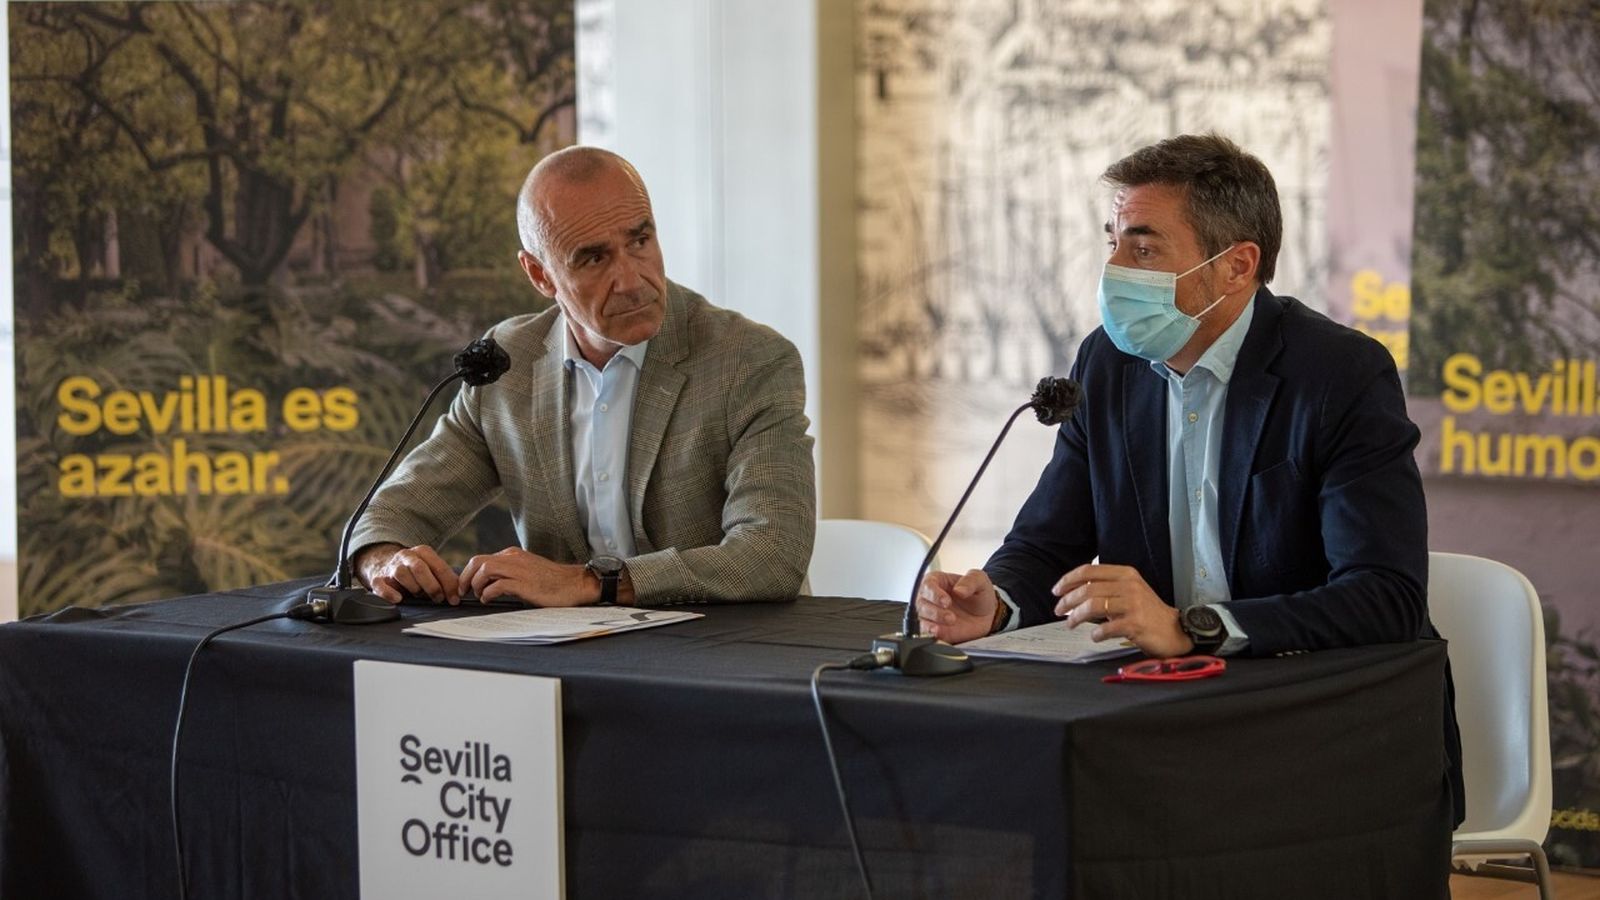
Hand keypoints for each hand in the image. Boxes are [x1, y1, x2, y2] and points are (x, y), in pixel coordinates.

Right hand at [356, 543, 459, 604]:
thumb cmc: (415, 572)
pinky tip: (398, 599)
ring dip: (413, 587)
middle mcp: (407, 556)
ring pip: (401, 574)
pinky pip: (380, 585)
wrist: (385, 565)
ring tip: (419, 595)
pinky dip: (389, 593)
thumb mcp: (432, 570)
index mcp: (423, 552)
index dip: (449, 584)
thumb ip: (446, 578)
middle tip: (438, 599)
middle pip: (420, 568)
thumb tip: (460, 592)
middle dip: (432, 586)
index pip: (439, 567)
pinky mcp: (378, 579)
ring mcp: (391, 567)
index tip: (454, 599)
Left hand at [459, 547, 593, 606]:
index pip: (481, 559)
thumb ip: (509, 573)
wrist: (574, 584)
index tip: (465, 587)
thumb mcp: (526, 571)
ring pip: (484, 570)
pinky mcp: (523, 583)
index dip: (468, 574)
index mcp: (512, 554)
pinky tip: (489, 599)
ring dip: (476, 585)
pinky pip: (497, 585)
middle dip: (465, 578)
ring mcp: (518, 569)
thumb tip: (490, 584)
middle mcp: (513, 558)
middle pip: (477, 562)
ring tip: (480, 596)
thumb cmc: (552, 582)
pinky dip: (488, 593)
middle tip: (463, 592)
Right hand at [915, 568, 999, 643]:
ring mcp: (930, 615)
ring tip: (949, 623)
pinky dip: (931, 633)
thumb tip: (959, 590)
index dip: (935, 594)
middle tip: (951, 617)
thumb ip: (970, 581)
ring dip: (932, 623)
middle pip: (921, 603)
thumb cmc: (978, 594)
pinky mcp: (933, 630)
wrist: (985, 615)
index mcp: (937, 581)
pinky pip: (926, 632)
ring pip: (921, 619)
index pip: (928, 585)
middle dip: (935, 611)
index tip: (946, 601)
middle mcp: (929, 597)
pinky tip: (939, 632)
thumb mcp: (979, 580)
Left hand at [1052, 564, 1193, 657]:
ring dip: (1077, 616)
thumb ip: (1105, 588)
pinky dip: (1096, 633)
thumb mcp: (1128, 591)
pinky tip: (1095, 636)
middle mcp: (1129, 586)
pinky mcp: (1136, 624)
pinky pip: (1107, 627)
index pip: (1089, 570)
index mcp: (1125, 574)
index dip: (1068, 579)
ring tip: (1070, 624)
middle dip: (1068, 600)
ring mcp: (1134, 604)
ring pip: (1094, 606)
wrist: (1175, 630)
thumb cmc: (1146, 612)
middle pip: (1088, 589)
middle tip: (1058, 611)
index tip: (1056, 590)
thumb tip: (1073, 592)